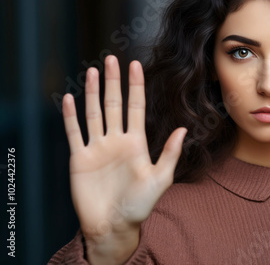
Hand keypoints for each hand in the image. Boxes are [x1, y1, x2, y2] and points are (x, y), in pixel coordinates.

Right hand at [62, 55, 186, 262]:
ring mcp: (97, 148)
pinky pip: (74, 133)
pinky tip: (70, 99)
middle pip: (114, 104)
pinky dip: (70, 116)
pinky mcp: (80, 158)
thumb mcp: (160, 178)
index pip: (135, 106)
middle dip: (112, 82)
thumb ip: (169, 153)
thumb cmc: (140, 205)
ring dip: (91, 93)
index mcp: (136, 142)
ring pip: (93, 113)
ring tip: (91, 72)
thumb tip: (184, 129)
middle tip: (110, 59)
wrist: (114, 226)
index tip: (135, 64)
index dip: (135, 86)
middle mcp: (116, 140)